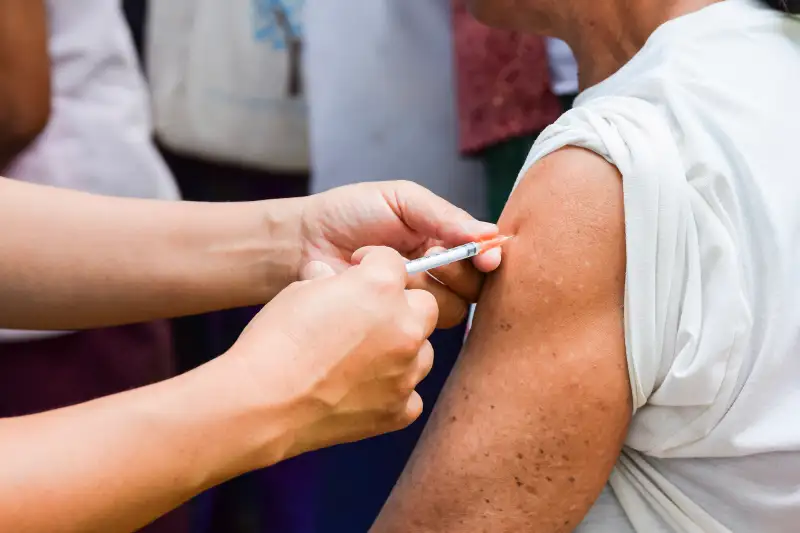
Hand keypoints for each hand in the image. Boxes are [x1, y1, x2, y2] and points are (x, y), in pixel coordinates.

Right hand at [226, 247, 437, 461]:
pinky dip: (393, 391)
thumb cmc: (275, 342)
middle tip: (369, 317)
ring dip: (401, 349)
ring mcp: (406, 372)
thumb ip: (330, 282)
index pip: (394, 262)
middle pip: (425, 305)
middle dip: (402, 306)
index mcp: (381, 288)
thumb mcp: (299, 292)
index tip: (359, 273)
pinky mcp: (399, 410)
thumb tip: (331, 278)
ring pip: (423, 351)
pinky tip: (363, 390)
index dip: (373, 265)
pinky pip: (410, 394)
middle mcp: (404, 327)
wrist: (262, 404)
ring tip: (363, 357)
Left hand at [299, 181, 502, 327]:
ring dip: (425, 289)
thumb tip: (488, 233)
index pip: (480, 255)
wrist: (303, 240)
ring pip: (449, 310)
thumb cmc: (349, 212)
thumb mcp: (400, 200)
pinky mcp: (392, 324)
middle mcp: (435, 273)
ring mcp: (414, 300)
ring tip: (396, 270)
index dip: (487, 258)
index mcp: (441, 239)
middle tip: (428, 257)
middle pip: (472, 288)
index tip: (485, 258)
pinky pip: (416, 327)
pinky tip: (378, 289)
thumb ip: (442, 214)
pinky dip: (401, 306)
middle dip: (455, 272)